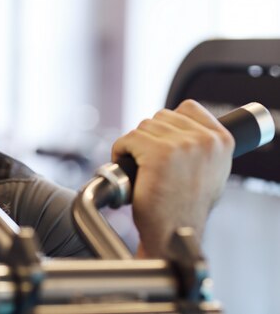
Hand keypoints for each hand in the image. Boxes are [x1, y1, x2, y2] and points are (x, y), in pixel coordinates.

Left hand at [112, 100, 233, 256]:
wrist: (174, 235)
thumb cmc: (185, 208)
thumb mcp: (209, 169)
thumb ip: (200, 144)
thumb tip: (178, 122)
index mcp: (222, 140)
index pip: (187, 107)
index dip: (168, 125)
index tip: (163, 145)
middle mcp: (206, 140)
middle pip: (161, 117)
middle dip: (149, 138)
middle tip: (149, 164)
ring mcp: (183, 145)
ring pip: (143, 127)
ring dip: (135, 146)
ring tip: (142, 170)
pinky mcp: (158, 153)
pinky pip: (127, 139)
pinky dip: (120, 152)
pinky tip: (129, 170)